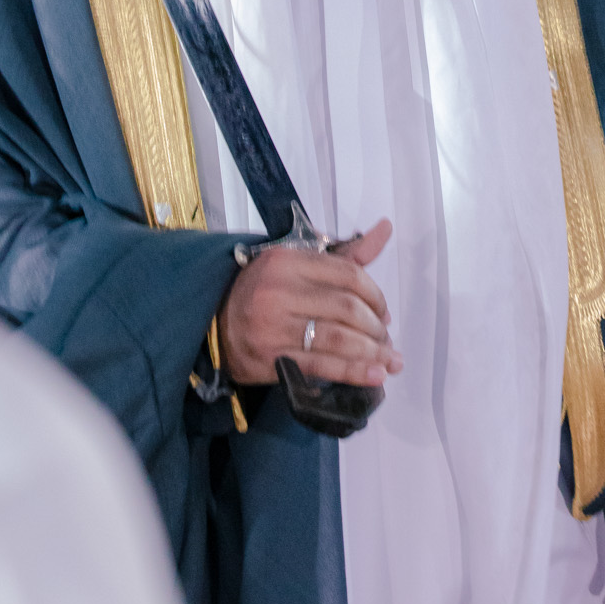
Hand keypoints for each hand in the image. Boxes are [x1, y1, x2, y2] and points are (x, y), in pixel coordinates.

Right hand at [218, 218, 402, 388]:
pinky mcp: (271, 359)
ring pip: (338, 339)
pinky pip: (322, 367)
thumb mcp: (298, 263)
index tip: (384, 311)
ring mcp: (273, 327)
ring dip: (372, 353)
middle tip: (385, 339)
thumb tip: (385, 228)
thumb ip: (345, 255)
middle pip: (347, 309)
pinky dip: (354, 373)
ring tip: (389, 360)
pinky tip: (375, 375)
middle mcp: (279, 291)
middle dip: (375, 327)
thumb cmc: (264, 291)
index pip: (348, 275)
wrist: (215, 323)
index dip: (375, 296)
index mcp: (288, 261)